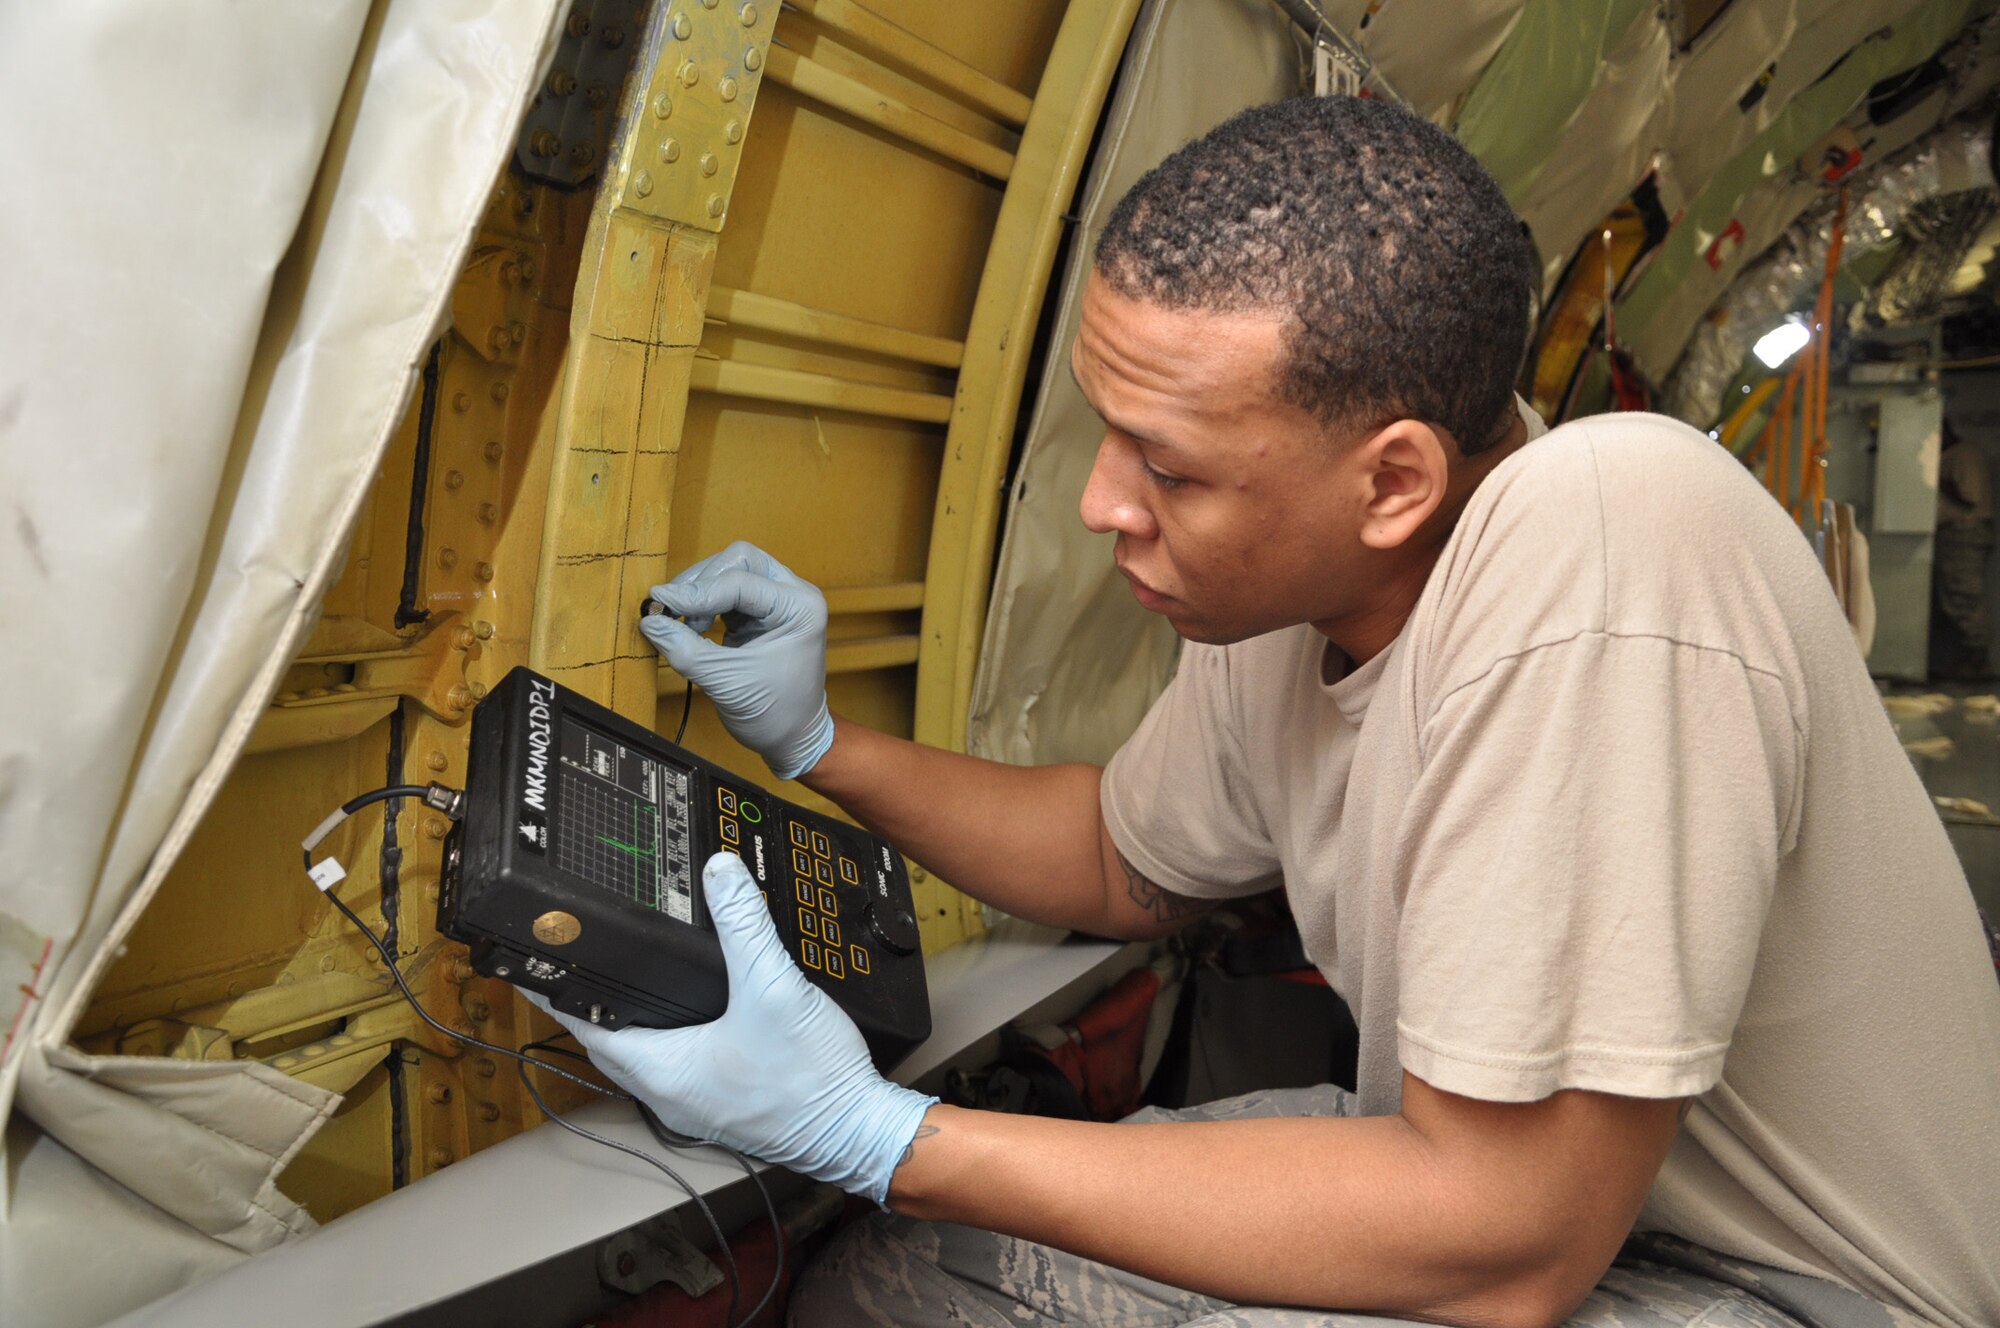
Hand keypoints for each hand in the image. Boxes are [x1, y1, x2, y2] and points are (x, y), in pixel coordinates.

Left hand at [534, 852, 935, 1203]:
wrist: (856, 1130)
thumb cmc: (810, 1078)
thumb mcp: (773, 987)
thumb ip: (744, 925)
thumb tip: (719, 872)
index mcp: (663, 1071)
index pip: (586, 1026)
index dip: (558, 993)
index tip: (536, 964)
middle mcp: (670, 1094)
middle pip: (609, 1043)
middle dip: (592, 1004)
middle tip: (579, 963)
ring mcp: (696, 1103)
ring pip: (643, 1057)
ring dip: (630, 1023)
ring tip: (627, 980)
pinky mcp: (723, 1102)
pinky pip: (677, 1065)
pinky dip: (667, 1036)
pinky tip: (688, 1012)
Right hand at [642, 542, 834, 780]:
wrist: (794, 737)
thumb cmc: (777, 713)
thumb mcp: (726, 682)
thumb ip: (686, 649)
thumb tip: (650, 621)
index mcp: (800, 607)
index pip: (741, 581)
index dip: (697, 591)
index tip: (661, 603)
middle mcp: (793, 595)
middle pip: (739, 560)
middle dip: (702, 582)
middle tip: (674, 610)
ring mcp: (777, 601)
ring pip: (731, 570)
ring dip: (701, 592)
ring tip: (686, 625)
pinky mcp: (760, 612)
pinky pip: (727, 591)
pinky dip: (705, 603)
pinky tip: (692, 626)